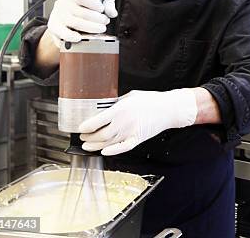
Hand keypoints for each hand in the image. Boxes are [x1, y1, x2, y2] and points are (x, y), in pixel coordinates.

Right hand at [47, 0, 117, 43]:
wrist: (62, 18)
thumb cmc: (79, 9)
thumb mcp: (91, 3)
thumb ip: (105, 5)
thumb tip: (112, 12)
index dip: (94, 4)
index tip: (101, 9)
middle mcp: (62, 4)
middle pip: (81, 12)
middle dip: (97, 18)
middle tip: (105, 22)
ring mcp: (57, 16)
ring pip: (75, 23)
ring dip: (90, 27)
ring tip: (100, 29)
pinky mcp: (54, 28)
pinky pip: (63, 33)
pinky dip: (71, 36)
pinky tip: (80, 37)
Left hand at [78, 89, 197, 155]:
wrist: (169, 109)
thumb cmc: (151, 100)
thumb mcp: (131, 95)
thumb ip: (116, 102)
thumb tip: (105, 107)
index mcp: (119, 109)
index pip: (96, 121)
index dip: (85, 127)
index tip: (80, 128)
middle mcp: (123, 123)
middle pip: (99, 135)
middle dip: (88, 138)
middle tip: (83, 137)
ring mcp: (130, 133)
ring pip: (108, 144)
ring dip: (95, 146)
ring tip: (87, 146)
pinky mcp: (137, 139)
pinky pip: (122, 148)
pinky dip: (112, 152)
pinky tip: (104, 152)